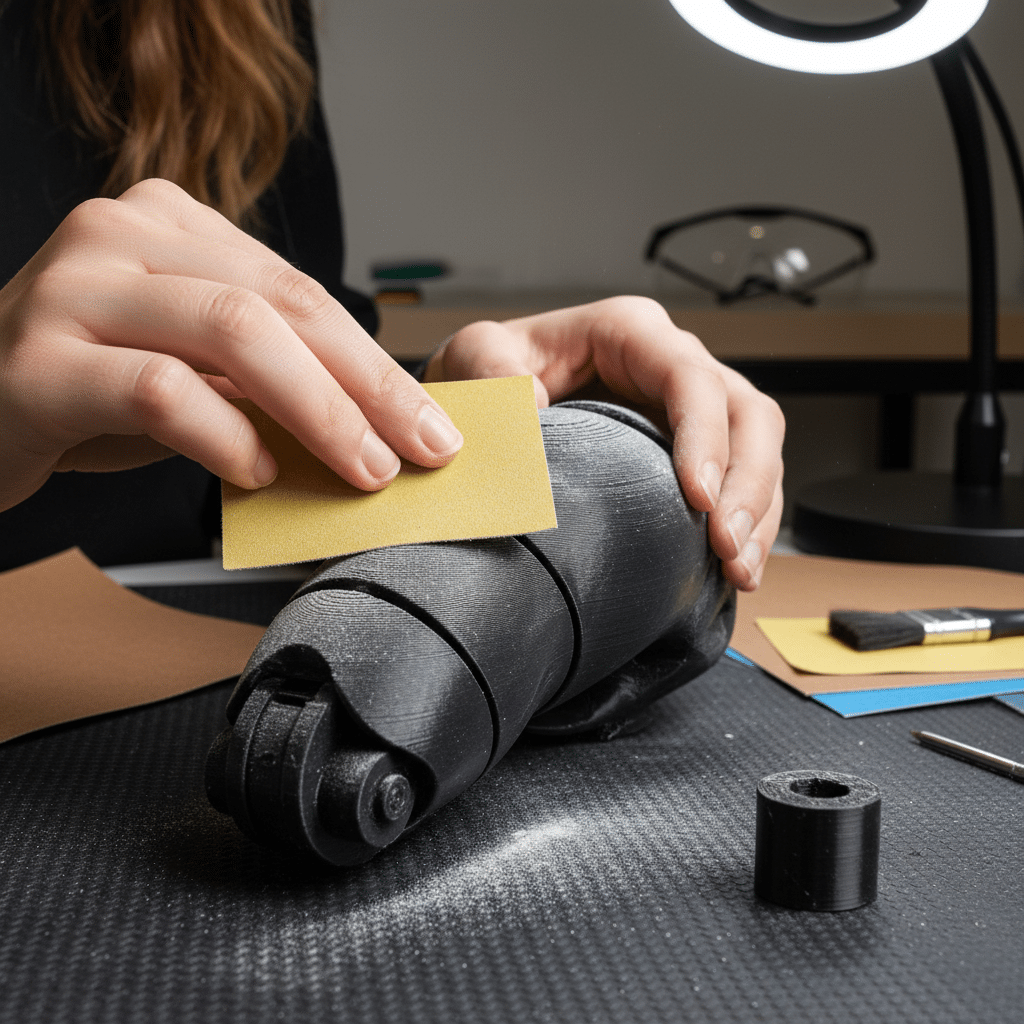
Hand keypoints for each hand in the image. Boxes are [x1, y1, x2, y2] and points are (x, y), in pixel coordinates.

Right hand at [0, 179, 462, 513]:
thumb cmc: (90, 389)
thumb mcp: (191, 366)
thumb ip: (266, 377)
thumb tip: (377, 424)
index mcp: (170, 224)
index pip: (301, 291)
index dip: (377, 363)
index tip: (432, 424)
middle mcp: (121, 235)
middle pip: (280, 305)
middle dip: (368, 387)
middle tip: (419, 450)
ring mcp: (73, 288)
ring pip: (231, 332)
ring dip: (317, 411)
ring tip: (361, 467)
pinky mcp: (36, 361)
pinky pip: (160, 389)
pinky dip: (226, 434)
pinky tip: (258, 471)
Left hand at [425, 296, 783, 590]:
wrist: (485, 400)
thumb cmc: (487, 372)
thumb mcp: (474, 357)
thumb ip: (492, 371)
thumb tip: (532, 409)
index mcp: (629, 332)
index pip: (691, 377)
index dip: (704, 436)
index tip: (697, 496)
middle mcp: (670, 364)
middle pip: (746, 414)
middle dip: (748, 484)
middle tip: (726, 545)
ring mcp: (686, 408)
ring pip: (757, 449)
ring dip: (757, 513)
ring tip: (738, 568)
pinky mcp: (688, 448)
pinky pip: (740, 480)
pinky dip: (747, 524)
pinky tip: (736, 566)